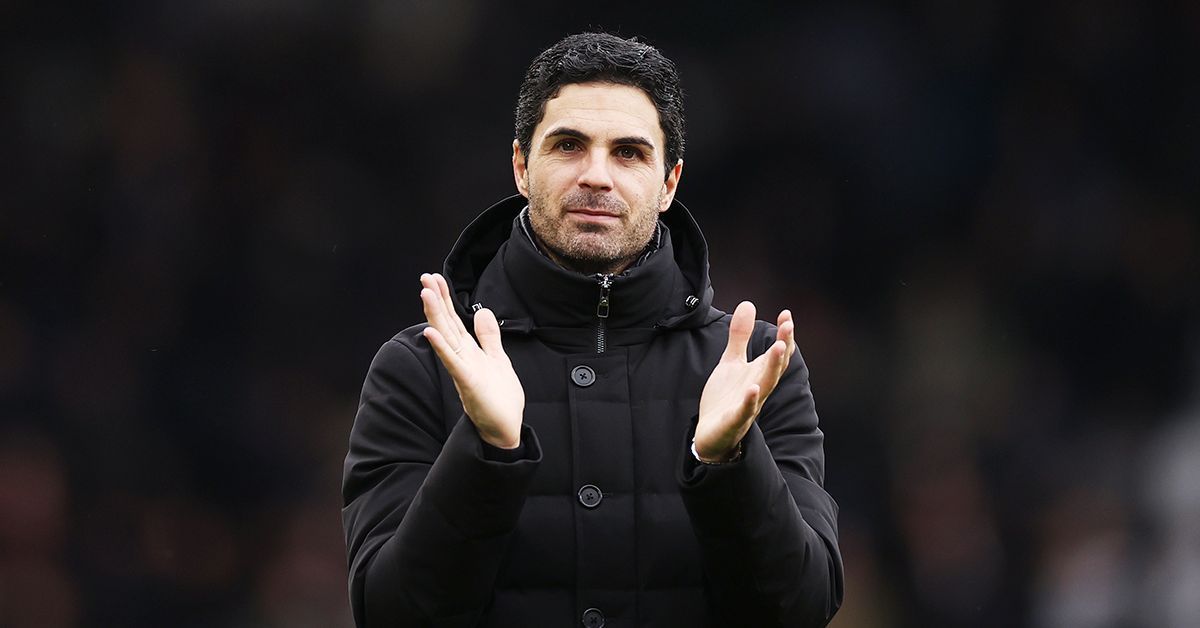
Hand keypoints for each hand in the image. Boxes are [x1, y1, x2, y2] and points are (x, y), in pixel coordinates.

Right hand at [419, 272, 524, 448]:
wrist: (504, 429)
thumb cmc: (499, 398)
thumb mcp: (497, 360)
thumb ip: (489, 337)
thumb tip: (483, 311)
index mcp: (469, 351)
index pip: (454, 320)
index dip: (445, 299)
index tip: (435, 278)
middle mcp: (461, 358)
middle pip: (446, 324)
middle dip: (436, 301)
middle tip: (424, 277)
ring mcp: (463, 370)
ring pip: (446, 338)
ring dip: (435, 316)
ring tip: (425, 294)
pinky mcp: (468, 383)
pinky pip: (453, 362)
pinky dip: (442, 347)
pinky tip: (431, 333)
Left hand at [695, 301, 793, 461]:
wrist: (711, 434)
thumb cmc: (725, 397)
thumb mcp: (730, 362)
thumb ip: (740, 336)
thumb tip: (748, 304)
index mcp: (758, 373)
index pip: (777, 353)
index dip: (784, 334)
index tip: (787, 314)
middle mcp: (758, 388)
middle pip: (775, 367)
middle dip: (782, 346)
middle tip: (788, 325)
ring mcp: (748, 405)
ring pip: (765, 386)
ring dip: (772, 368)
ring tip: (778, 348)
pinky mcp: (734, 420)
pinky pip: (744, 411)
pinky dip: (750, 401)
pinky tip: (753, 388)